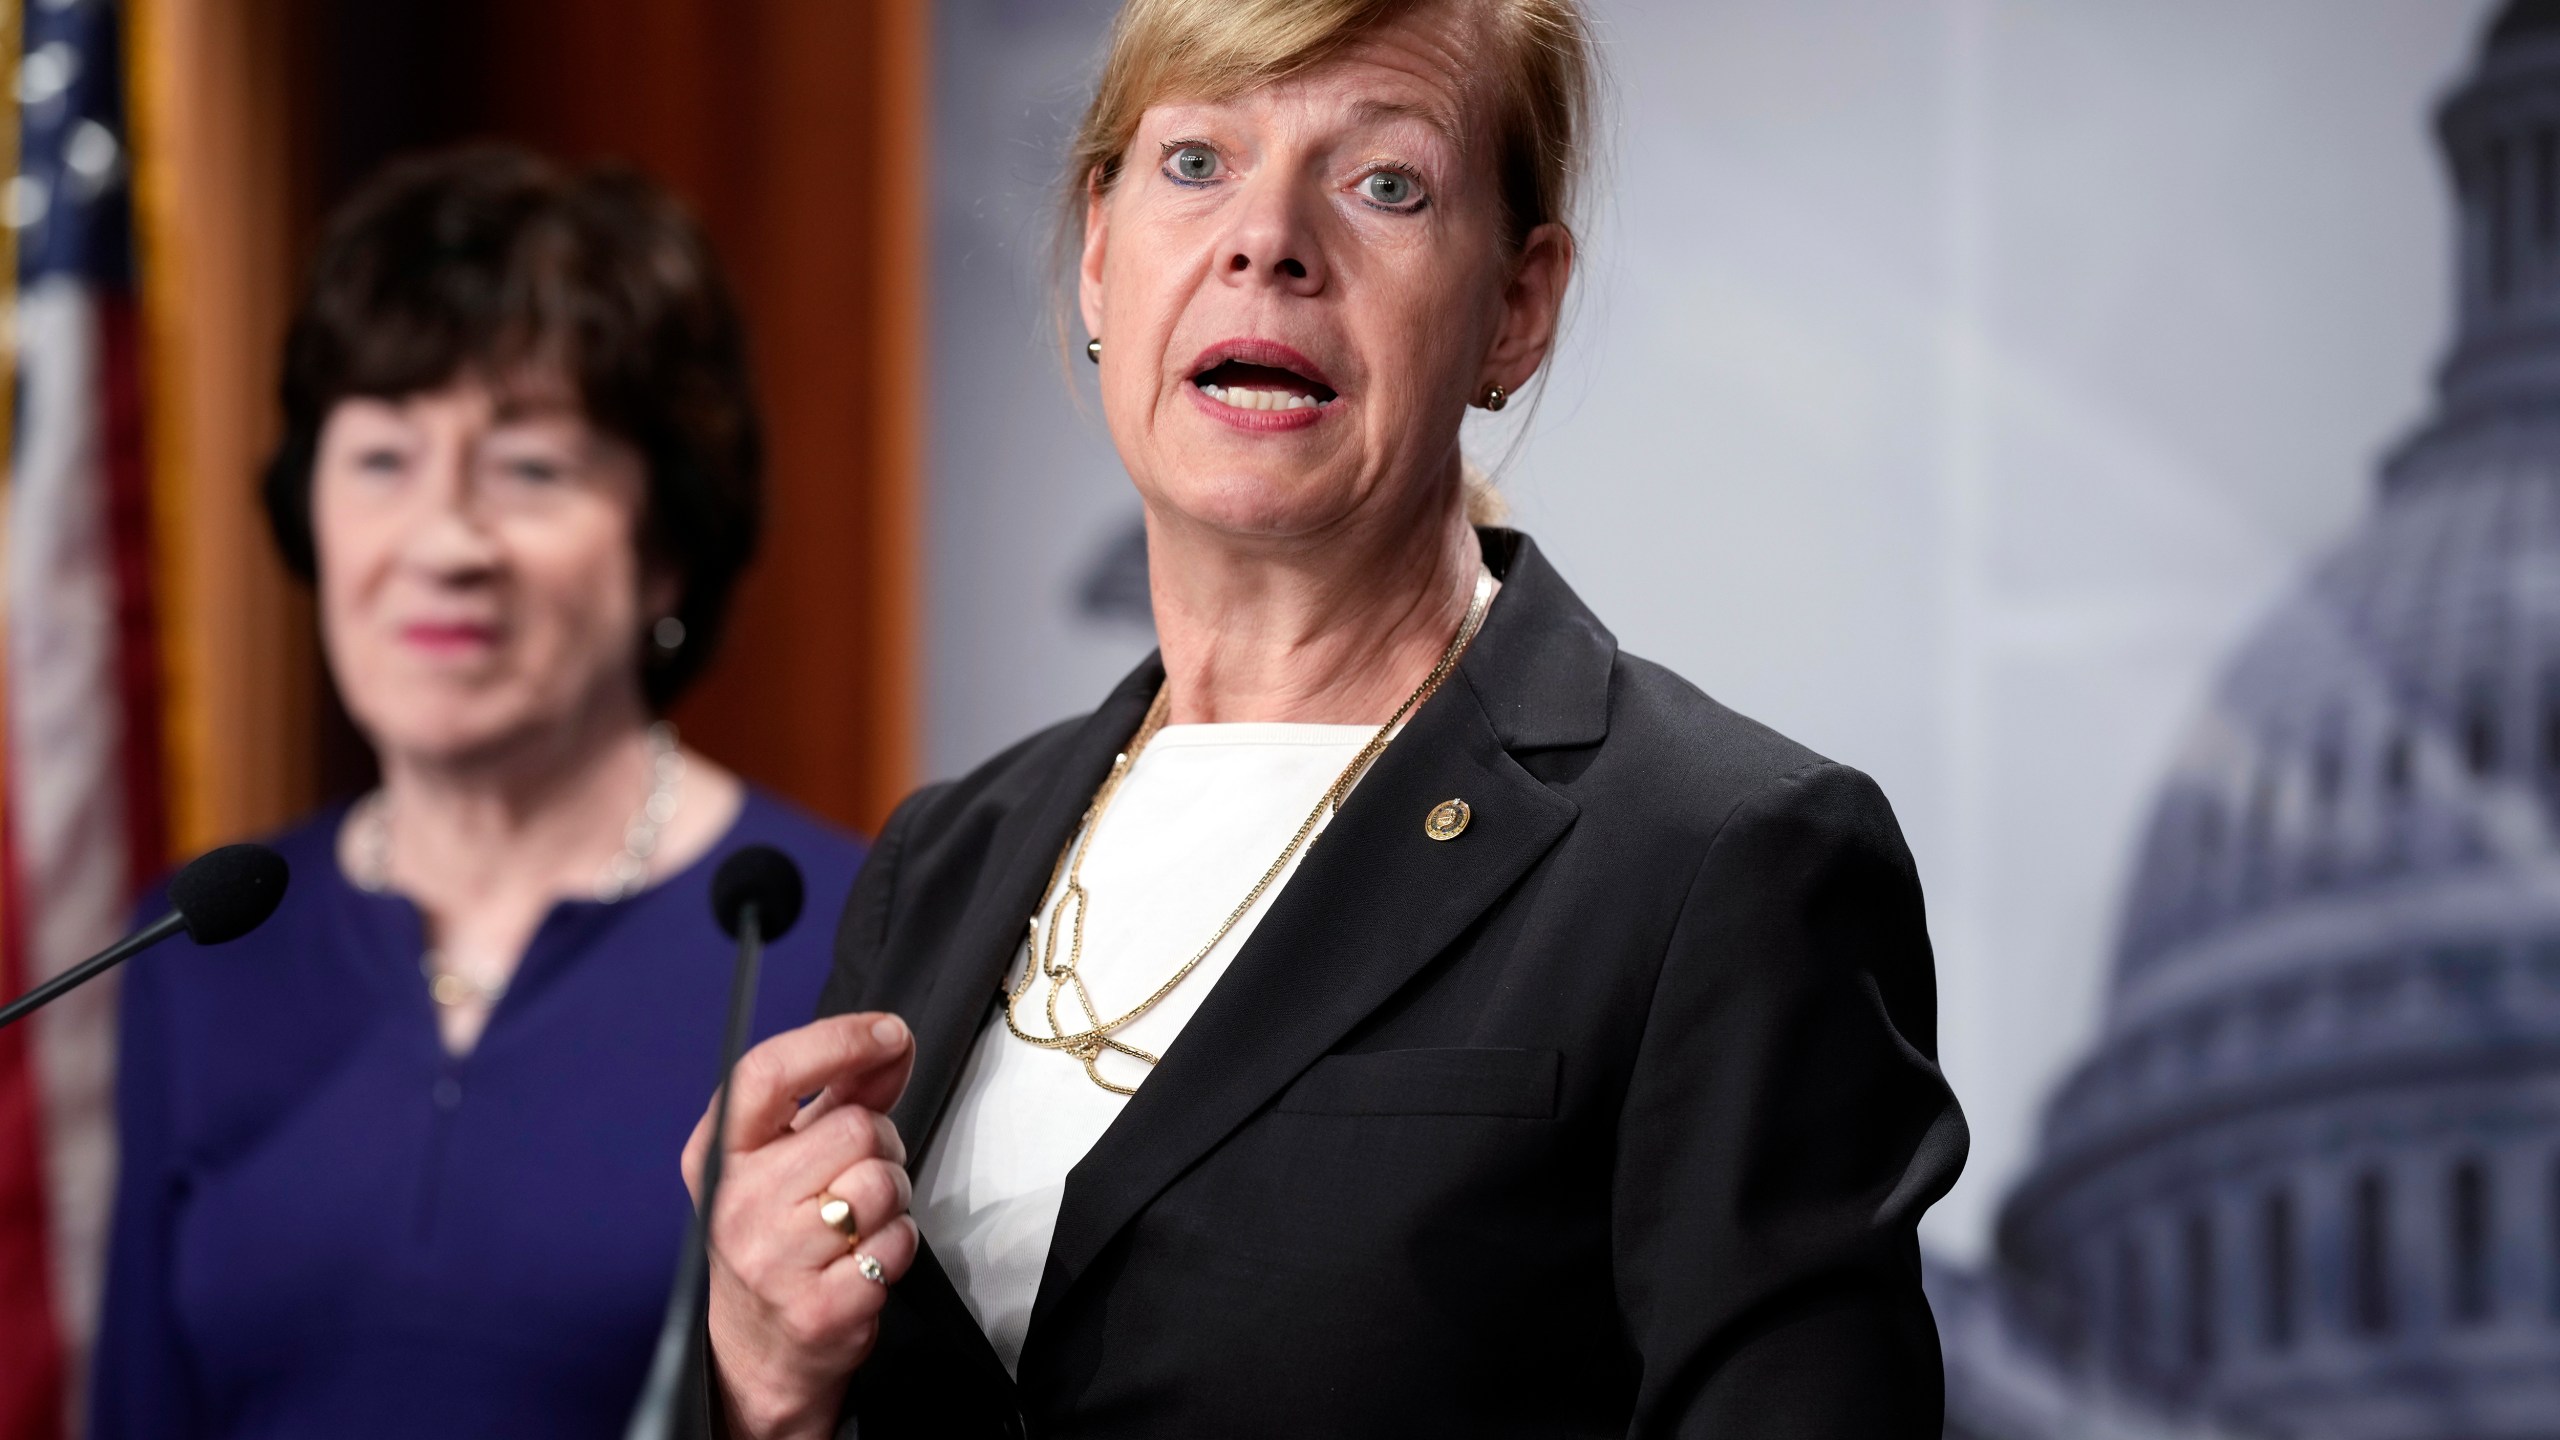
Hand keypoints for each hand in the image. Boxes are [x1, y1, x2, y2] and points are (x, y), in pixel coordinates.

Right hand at [682, 1012, 919, 1439]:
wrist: (759, 1348)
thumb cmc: (778, 1235)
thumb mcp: (788, 1155)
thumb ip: (841, 1090)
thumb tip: (891, 1039)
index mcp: (717, 1154)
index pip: (766, 1073)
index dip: (836, 1041)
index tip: (888, 1032)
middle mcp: (734, 1204)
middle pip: (854, 1128)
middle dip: (880, 1144)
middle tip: (858, 1174)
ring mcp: (772, 1261)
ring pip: (883, 1183)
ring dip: (892, 1198)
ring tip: (859, 1221)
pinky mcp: (817, 1308)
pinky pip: (898, 1241)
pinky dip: (898, 1245)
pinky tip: (864, 1259)